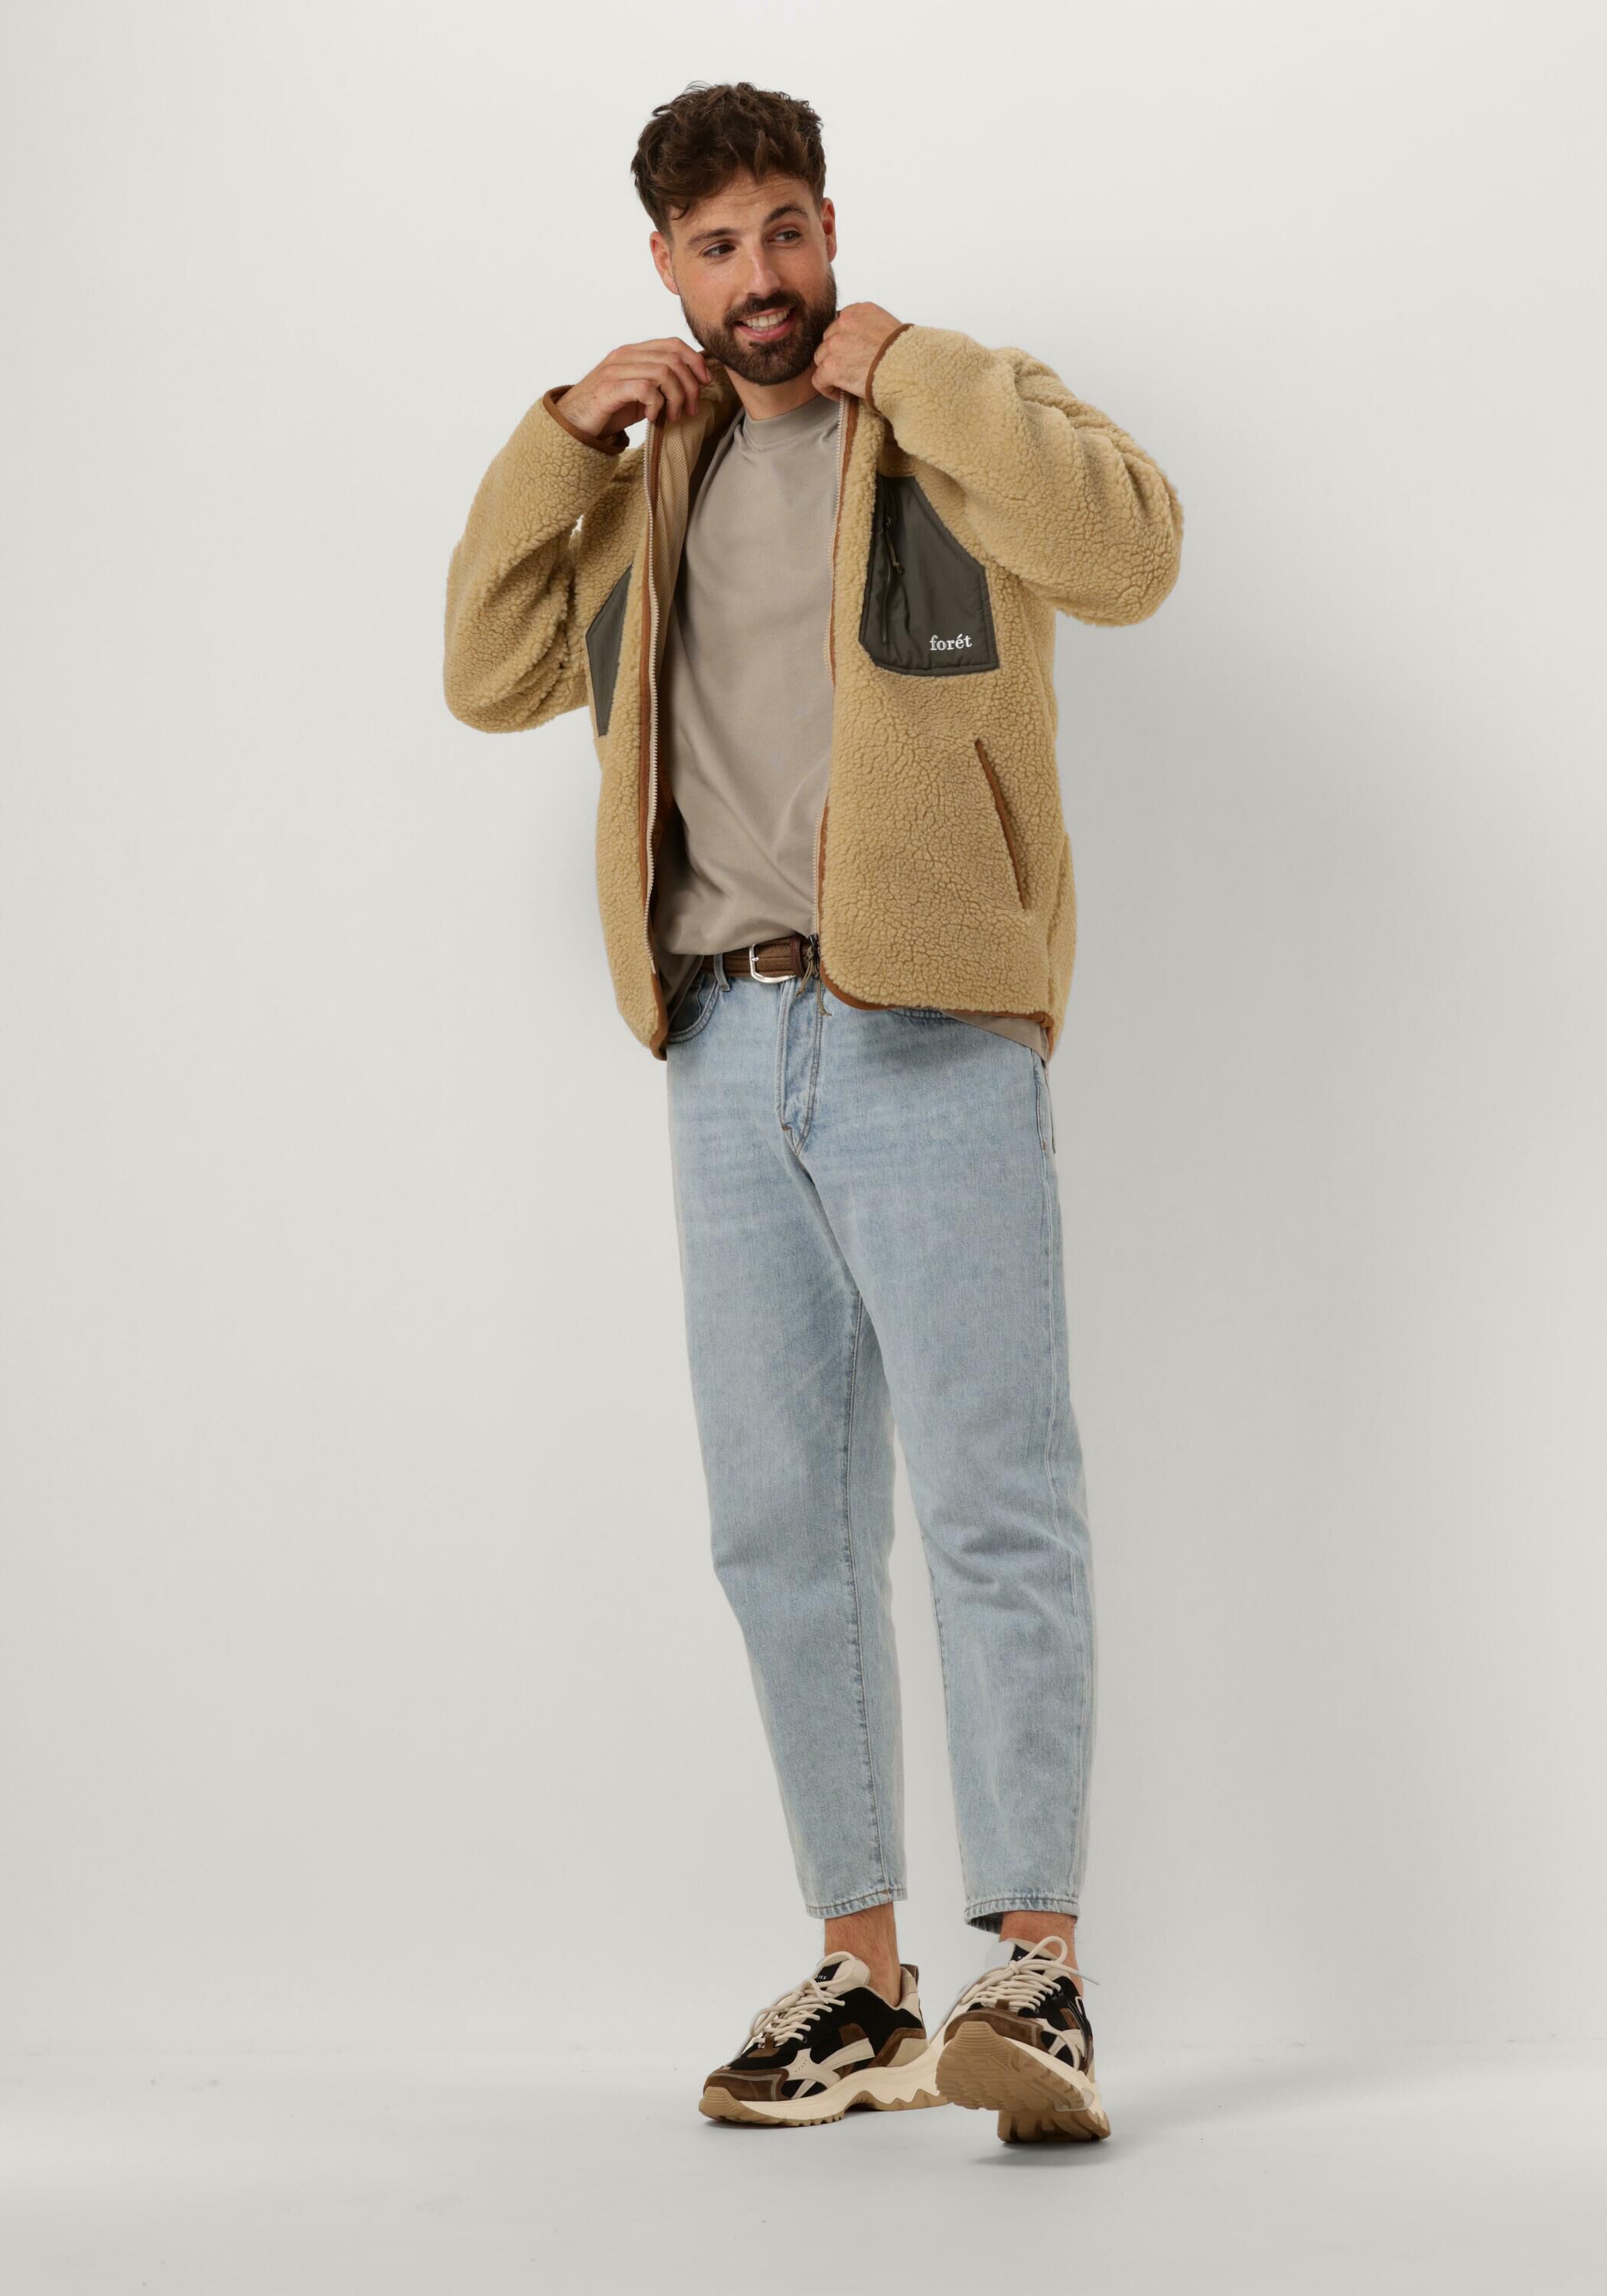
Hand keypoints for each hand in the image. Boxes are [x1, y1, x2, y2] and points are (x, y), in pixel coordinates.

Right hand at [556, 337, 713, 437]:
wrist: (573, 423)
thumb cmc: (608, 410)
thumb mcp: (640, 394)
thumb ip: (660, 384)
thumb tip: (694, 387)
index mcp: (634, 352)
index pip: (674, 344)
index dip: (695, 361)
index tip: (705, 383)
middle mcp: (625, 355)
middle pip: (673, 359)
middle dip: (690, 387)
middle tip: (690, 410)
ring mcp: (615, 370)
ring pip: (663, 373)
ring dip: (676, 399)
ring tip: (671, 417)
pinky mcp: (609, 389)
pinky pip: (645, 389)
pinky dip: (656, 405)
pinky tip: (652, 417)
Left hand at [812, 302, 904, 402]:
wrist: (908, 369)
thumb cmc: (905, 355)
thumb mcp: (887, 326)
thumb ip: (868, 328)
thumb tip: (860, 345)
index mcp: (859, 310)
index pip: (839, 325)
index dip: (843, 343)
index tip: (853, 356)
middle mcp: (844, 322)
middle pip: (827, 341)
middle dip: (836, 357)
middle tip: (851, 371)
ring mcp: (835, 344)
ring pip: (821, 359)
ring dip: (831, 372)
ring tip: (847, 383)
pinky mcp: (831, 366)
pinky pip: (818, 380)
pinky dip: (827, 389)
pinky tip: (841, 394)